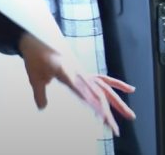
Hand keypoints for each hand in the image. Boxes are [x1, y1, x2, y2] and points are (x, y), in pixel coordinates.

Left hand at [19, 33, 135, 134]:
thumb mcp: (34, 76)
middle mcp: (78, 71)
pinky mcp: (84, 71)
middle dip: (106, 110)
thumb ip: (40, 93)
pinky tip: (130, 89)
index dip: (89, 100)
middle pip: (97, 92)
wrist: (36, 38)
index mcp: (65, 70)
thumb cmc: (35, 57)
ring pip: (104, 88)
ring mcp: (83, 71)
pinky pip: (103, 78)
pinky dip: (117, 83)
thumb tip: (42, 108)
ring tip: (130, 116)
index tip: (99, 113)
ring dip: (117, 103)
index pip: (79, 88)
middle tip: (114, 127)